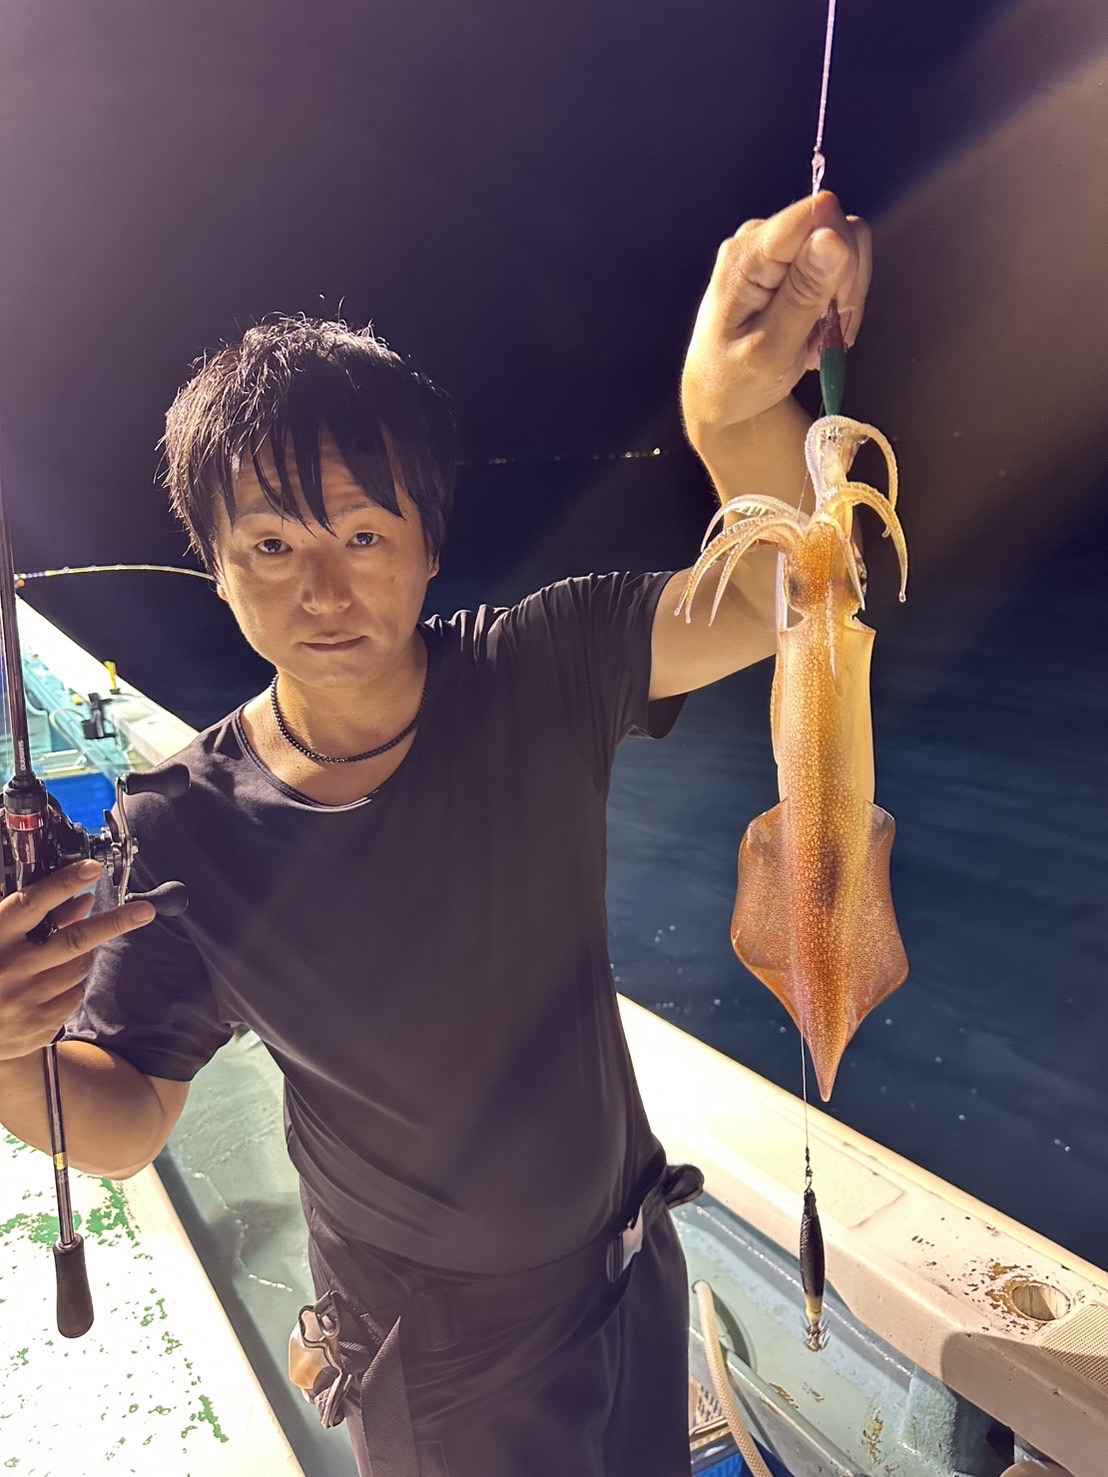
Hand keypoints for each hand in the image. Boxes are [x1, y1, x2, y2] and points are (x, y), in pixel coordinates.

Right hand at [0, 860, 153, 1061]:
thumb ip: (36, 920)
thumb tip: (83, 901)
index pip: (32, 905)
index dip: (63, 884)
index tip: (91, 869)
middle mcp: (10, 969)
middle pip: (74, 940)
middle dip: (114, 923)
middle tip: (144, 911)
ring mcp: (25, 1001)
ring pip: (79, 967)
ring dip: (82, 955)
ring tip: (58, 957)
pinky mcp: (38, 1026)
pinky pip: (74, 995)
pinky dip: (72, 985)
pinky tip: (50, 986)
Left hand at [681, 192, 871, 452]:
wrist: (718, 395)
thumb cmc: (736, 381)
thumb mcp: (772, 348)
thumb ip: (804, 293)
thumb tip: (834, 237)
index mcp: (748, 255)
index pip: (819, 215)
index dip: (842, 255)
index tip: (836, 305)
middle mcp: (760, 239)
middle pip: (838, 228)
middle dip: (846, 283)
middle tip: (829, 332)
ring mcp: (774, 249)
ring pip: (845, 247)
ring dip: (844, 297)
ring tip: (819, 339)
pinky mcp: (787, 262)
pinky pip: (836, 265)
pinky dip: (837, 301)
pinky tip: (817, 332)